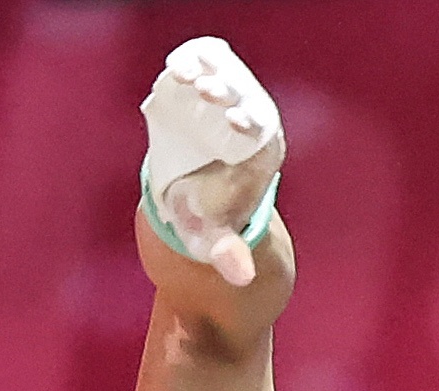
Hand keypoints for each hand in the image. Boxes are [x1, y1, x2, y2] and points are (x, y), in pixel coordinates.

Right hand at [145, 39, 287, 286]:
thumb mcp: (216, 239)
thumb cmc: (209, 221)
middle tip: (206, 90)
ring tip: (184, 72)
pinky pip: (201, 70)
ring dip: (207, 71)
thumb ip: (228, 254)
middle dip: (226, 92)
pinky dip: (190, 64)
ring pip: (224, 76)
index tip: (231, 122)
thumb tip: (242, 278)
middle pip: (243, 97)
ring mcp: (225, 100)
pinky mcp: (200, 87)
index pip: (261, 130)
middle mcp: (249, 119)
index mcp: (262, 152)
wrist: (189, 196)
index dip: (247, 123)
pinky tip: (176, 66)